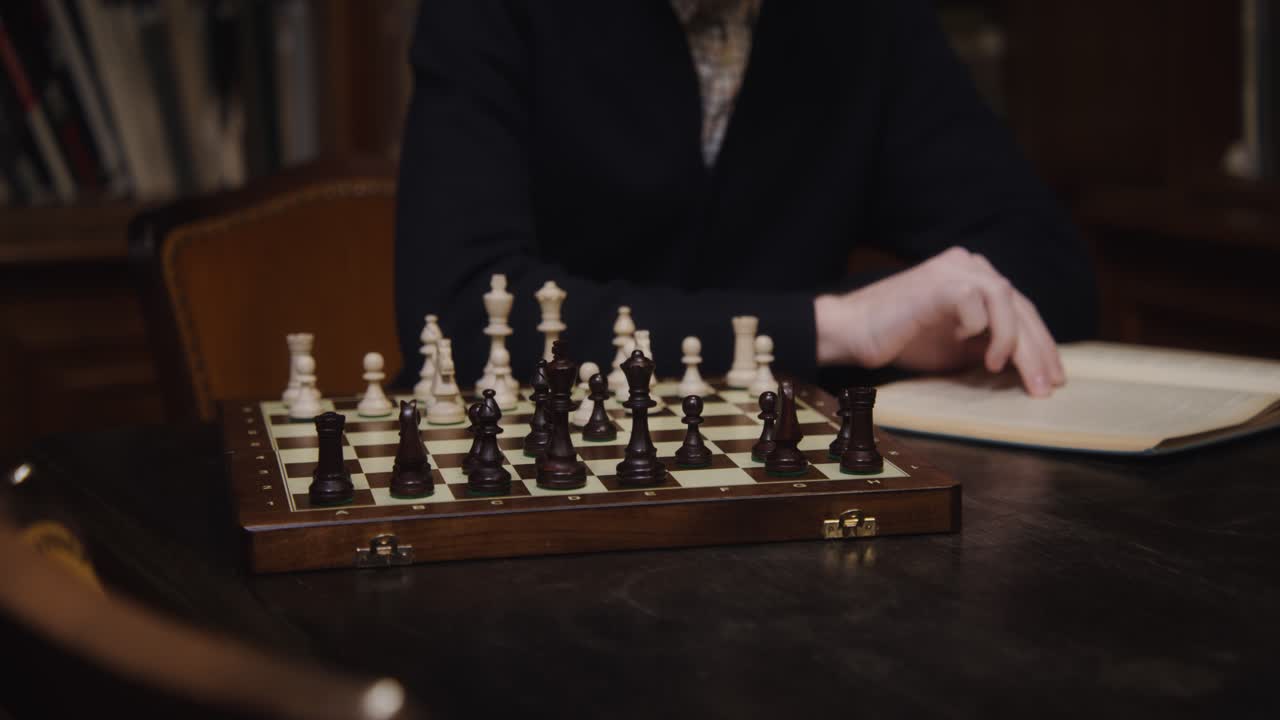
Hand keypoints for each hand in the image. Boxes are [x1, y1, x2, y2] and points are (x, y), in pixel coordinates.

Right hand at [815, 246, 1065, 395]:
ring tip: (1000, 370)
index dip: (1040, 344)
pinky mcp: (938, 282)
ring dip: (1012, 341)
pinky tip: (968, 348)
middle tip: (1044, 386)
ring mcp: (954, 269)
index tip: (1051, 377)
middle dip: (1037, 350)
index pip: (1021, 309)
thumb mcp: (957, 346)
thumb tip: (1028, 367)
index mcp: (974, 276)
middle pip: (1020, 306)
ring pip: (1006, 300)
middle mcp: (969, 265)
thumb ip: (990, 345)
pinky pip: (976, 303)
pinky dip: (979, 329)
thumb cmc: (900, 339)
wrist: (853, 331)